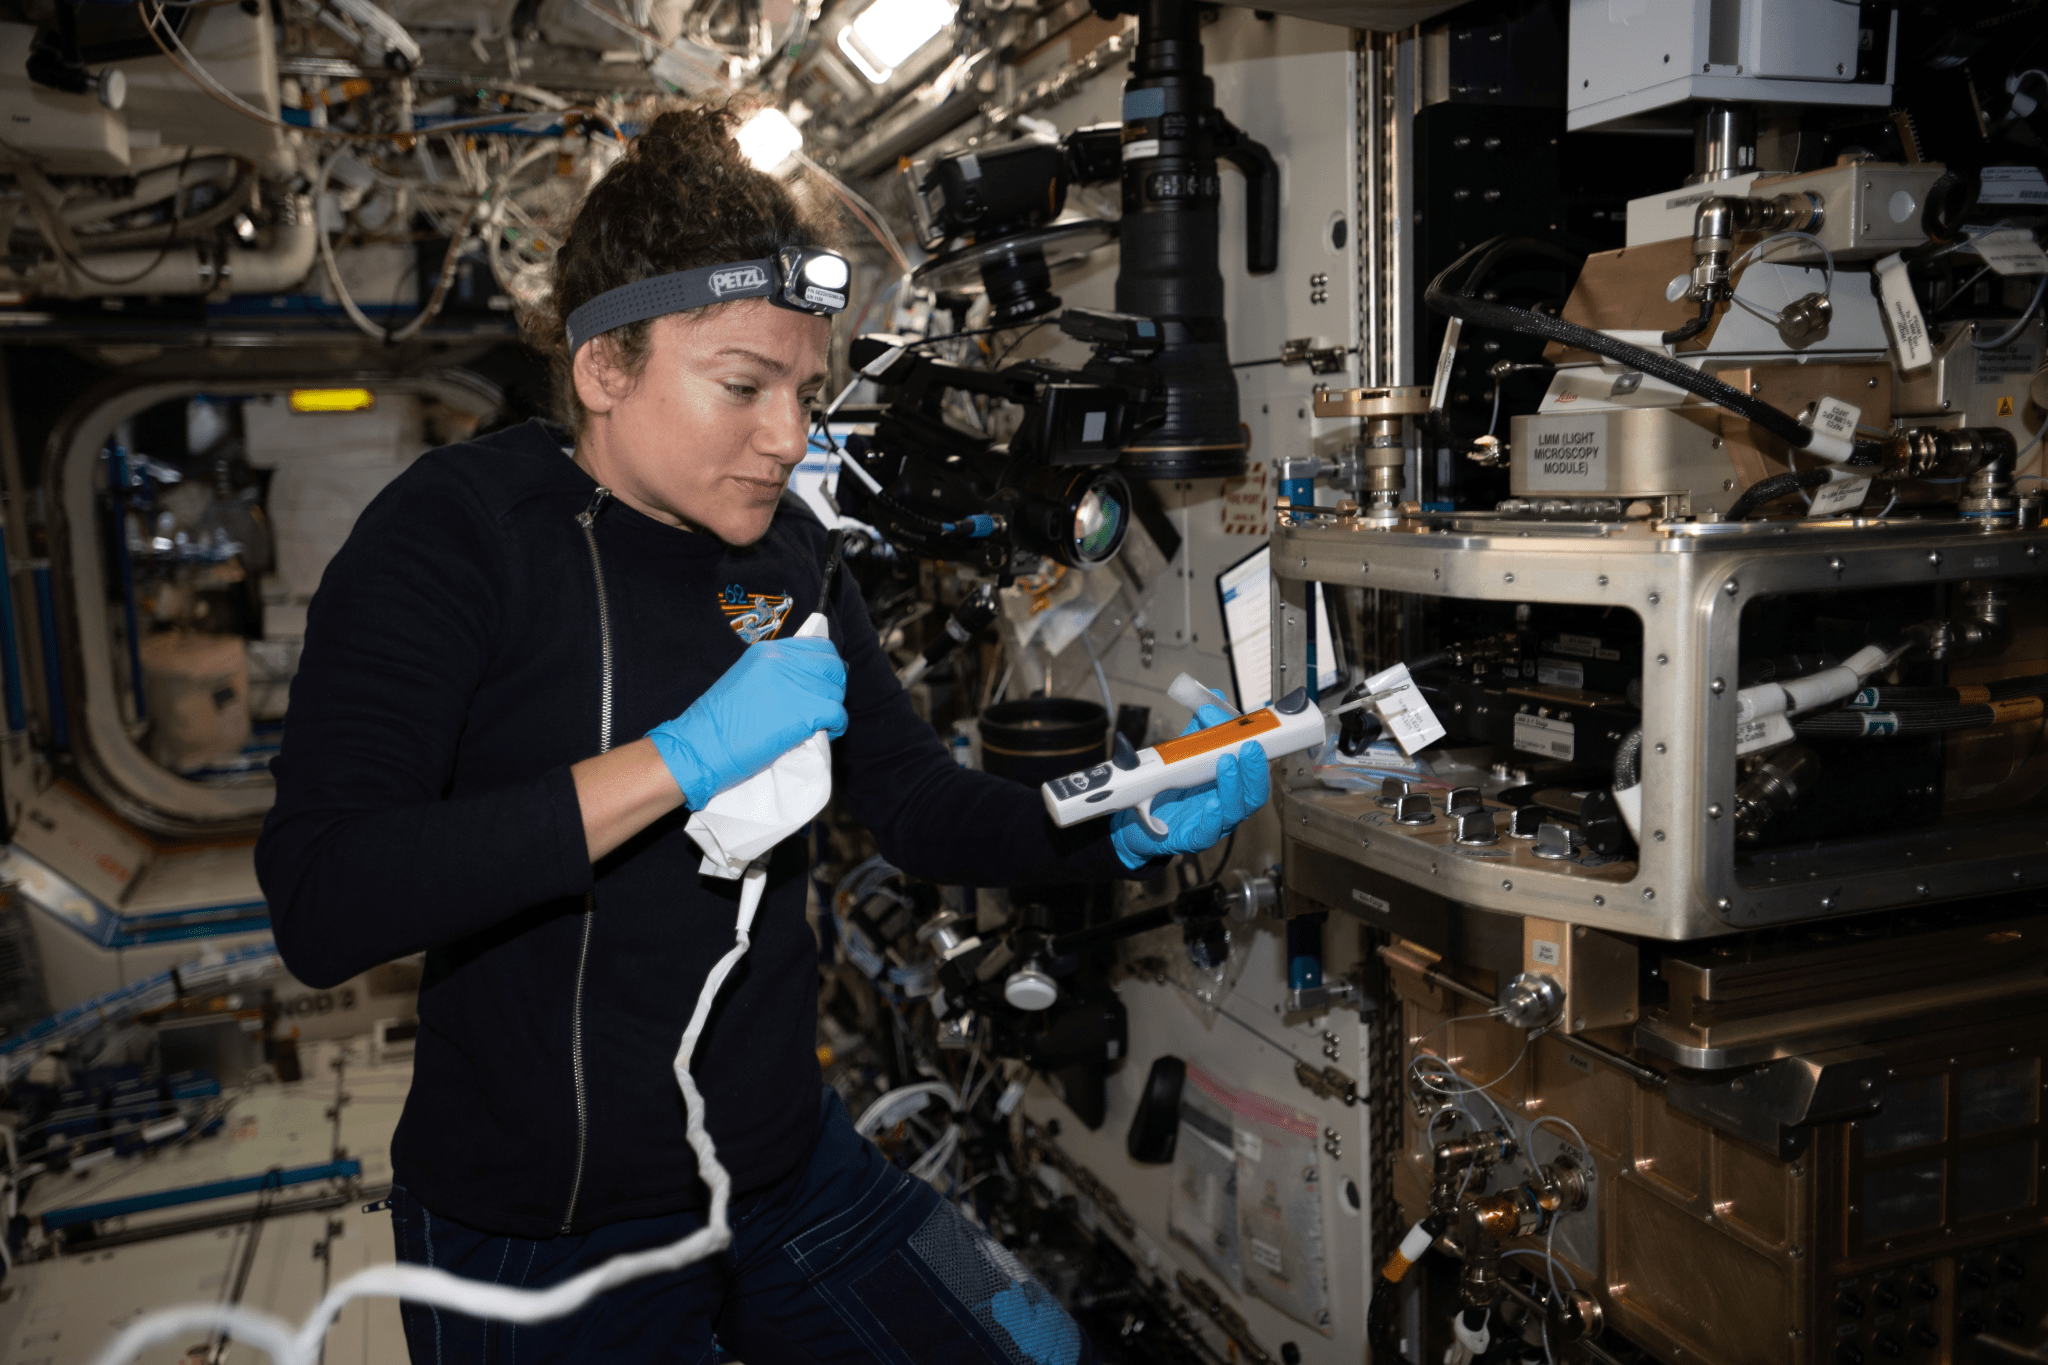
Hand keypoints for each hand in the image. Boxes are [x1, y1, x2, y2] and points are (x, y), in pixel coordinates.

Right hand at [647, 638, 847, 808]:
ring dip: (832, 708)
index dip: (826, 667)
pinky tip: (825, 732)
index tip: (822, 682)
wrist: (700, 746)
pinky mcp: (804, 712)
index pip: (818, 646)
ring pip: (836, 691)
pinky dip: (836, 725)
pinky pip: (837, 714)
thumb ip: (775, 674)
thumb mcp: (746, 680)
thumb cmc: (716, 723)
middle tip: (824, 704)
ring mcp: (794, 685)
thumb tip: (806, 680)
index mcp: (767, 651)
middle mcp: (783, 661)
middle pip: (832, 666)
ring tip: (820, 722)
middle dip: (833, 686)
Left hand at [1110, 702, 1269, 868]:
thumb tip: (1213, 697)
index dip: (1256, 745)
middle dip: (1254, 767)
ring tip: (1227, 762)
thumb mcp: (1181, 754)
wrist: (1136, 825)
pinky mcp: (1194, 838)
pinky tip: (1212, 802)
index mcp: (1230, 782)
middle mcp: (1228, 803)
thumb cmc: (1167, 791)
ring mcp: (1214, 822)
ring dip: (1234, 785)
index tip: (1252, 724)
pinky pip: (1209, 831)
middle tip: (1250, 744)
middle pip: (1254, 790)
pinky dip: (1213, 816)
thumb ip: (1198, 729)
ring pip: (1237, 809)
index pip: (1252, 765)